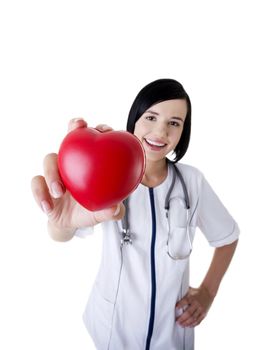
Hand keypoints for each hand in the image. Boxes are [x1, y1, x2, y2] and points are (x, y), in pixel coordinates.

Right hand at [31, 118, 124, 240]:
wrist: (73, 225)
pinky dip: (40, 194)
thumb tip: (116, 209)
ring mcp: (55, 172)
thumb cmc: (92, 211)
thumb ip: (113, 211)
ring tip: (59, 191)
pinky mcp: (42, 186)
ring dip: (53, 174)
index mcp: (89, 163)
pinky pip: (37, 184)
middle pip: (70, 140)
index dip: (99, 130)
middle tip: (77, 128)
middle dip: (73, 130)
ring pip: (49, 160)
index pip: (94, 140)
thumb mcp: (104, 212)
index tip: (103, 129)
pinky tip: (48, 206)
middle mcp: (71, 162)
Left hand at [175, 286, 213, 327]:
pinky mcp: (204, 314)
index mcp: (193, 297)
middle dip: (182, 318)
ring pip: (193, 318)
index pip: (186, 301)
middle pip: (189, 312)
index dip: (181, 304)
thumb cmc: (196, 292)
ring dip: (186, 323)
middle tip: (177, 321)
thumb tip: (174, 293)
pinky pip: (198, 321)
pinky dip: (193, 324)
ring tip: (181, 325)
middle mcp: (197, 304)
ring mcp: (201, 310)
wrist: (208, 292)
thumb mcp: (190, 290)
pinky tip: (188, 326)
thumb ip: (183, 293)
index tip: (176, 308)